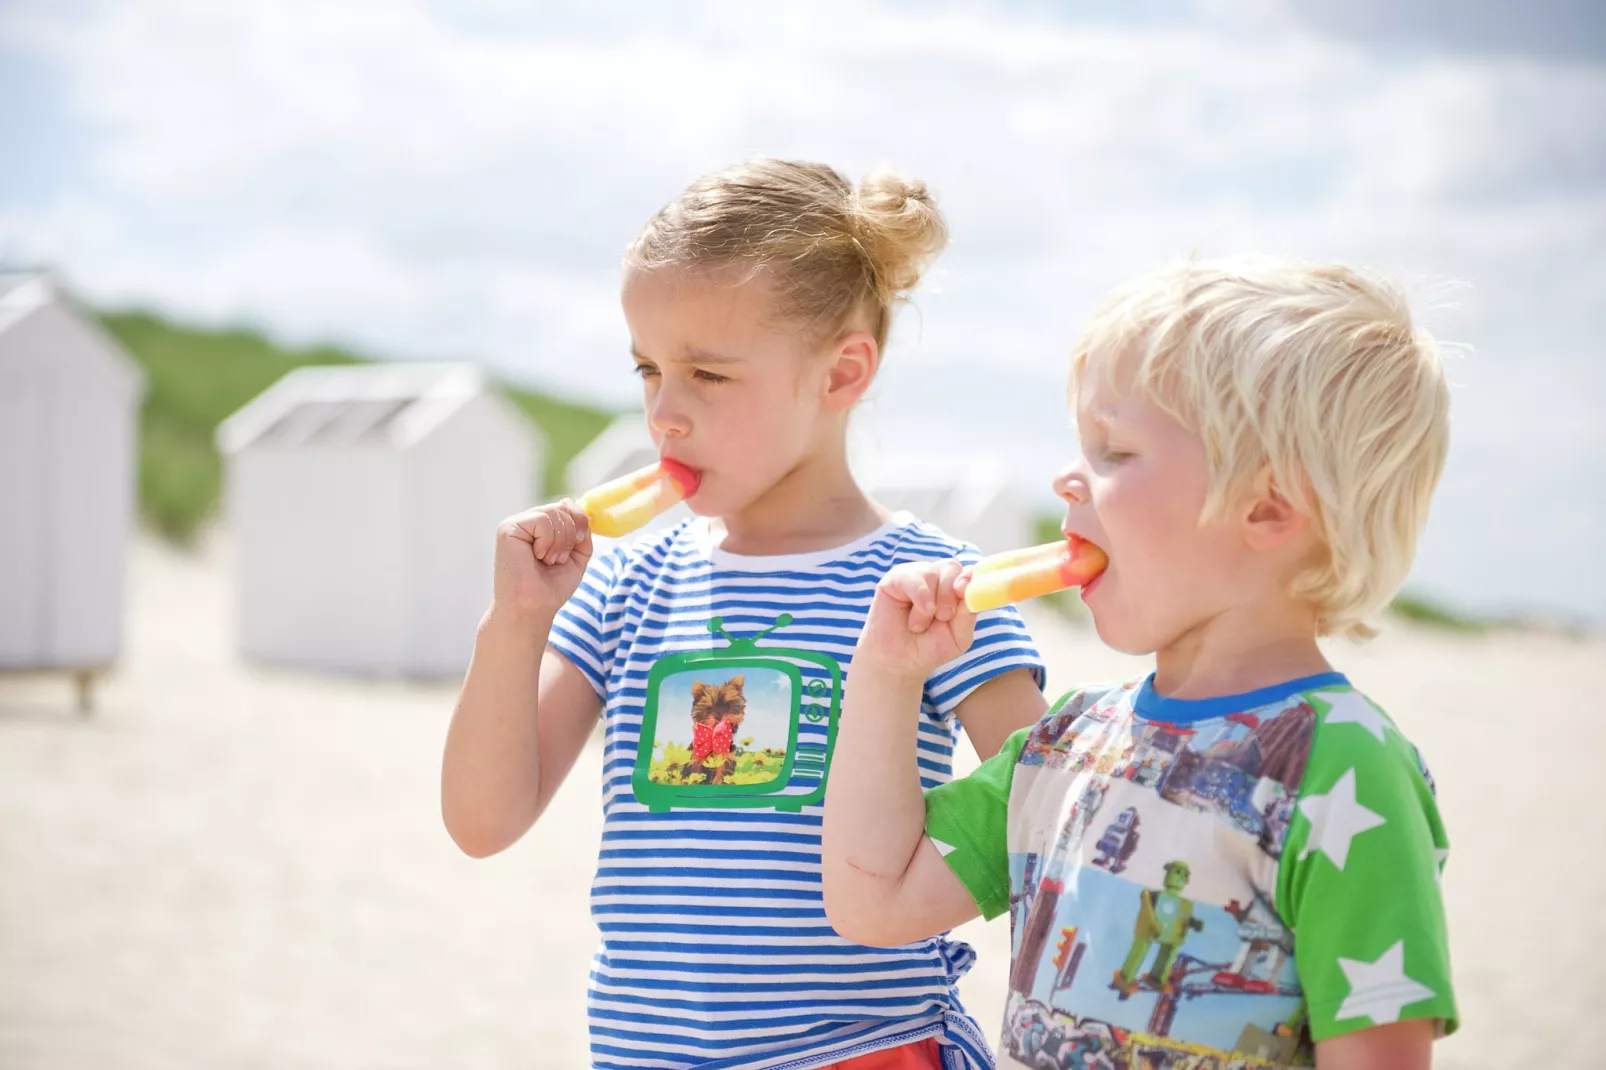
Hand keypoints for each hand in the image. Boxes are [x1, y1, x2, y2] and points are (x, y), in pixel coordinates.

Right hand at [490, 499, 592, 618]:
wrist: (533, 608)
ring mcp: (516, 523)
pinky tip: (536, 556)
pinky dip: (547, 542)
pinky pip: (542, 520)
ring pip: (554, 512)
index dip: (579, 521)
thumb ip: (582, 532)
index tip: (576, 545)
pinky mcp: (508, 528)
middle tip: (556, 560)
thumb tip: (584, 511)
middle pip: (563, 507)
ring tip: (547, 560)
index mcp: (541, 527)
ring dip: (560, 542)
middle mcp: (527, 522)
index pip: (567, 506)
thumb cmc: (551, 588)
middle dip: (570, 536)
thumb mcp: (577, 556)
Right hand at [853, 559, 976, 680]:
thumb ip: (969, 612)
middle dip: (950, 594)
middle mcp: (937, 577)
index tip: (964, 592)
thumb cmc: (929, 648)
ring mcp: (916, 575)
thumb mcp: (958, 636)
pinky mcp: (895, 578)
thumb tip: (976, 590)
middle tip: (943, 617)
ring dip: (931, 605)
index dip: (970, 578)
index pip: (969, 571)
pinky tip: (914, 619)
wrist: (898, 663)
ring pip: (932, 573)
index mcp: (955, 588)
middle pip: (952, 567)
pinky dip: (918, 597)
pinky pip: (912, 577)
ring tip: (920, 625)